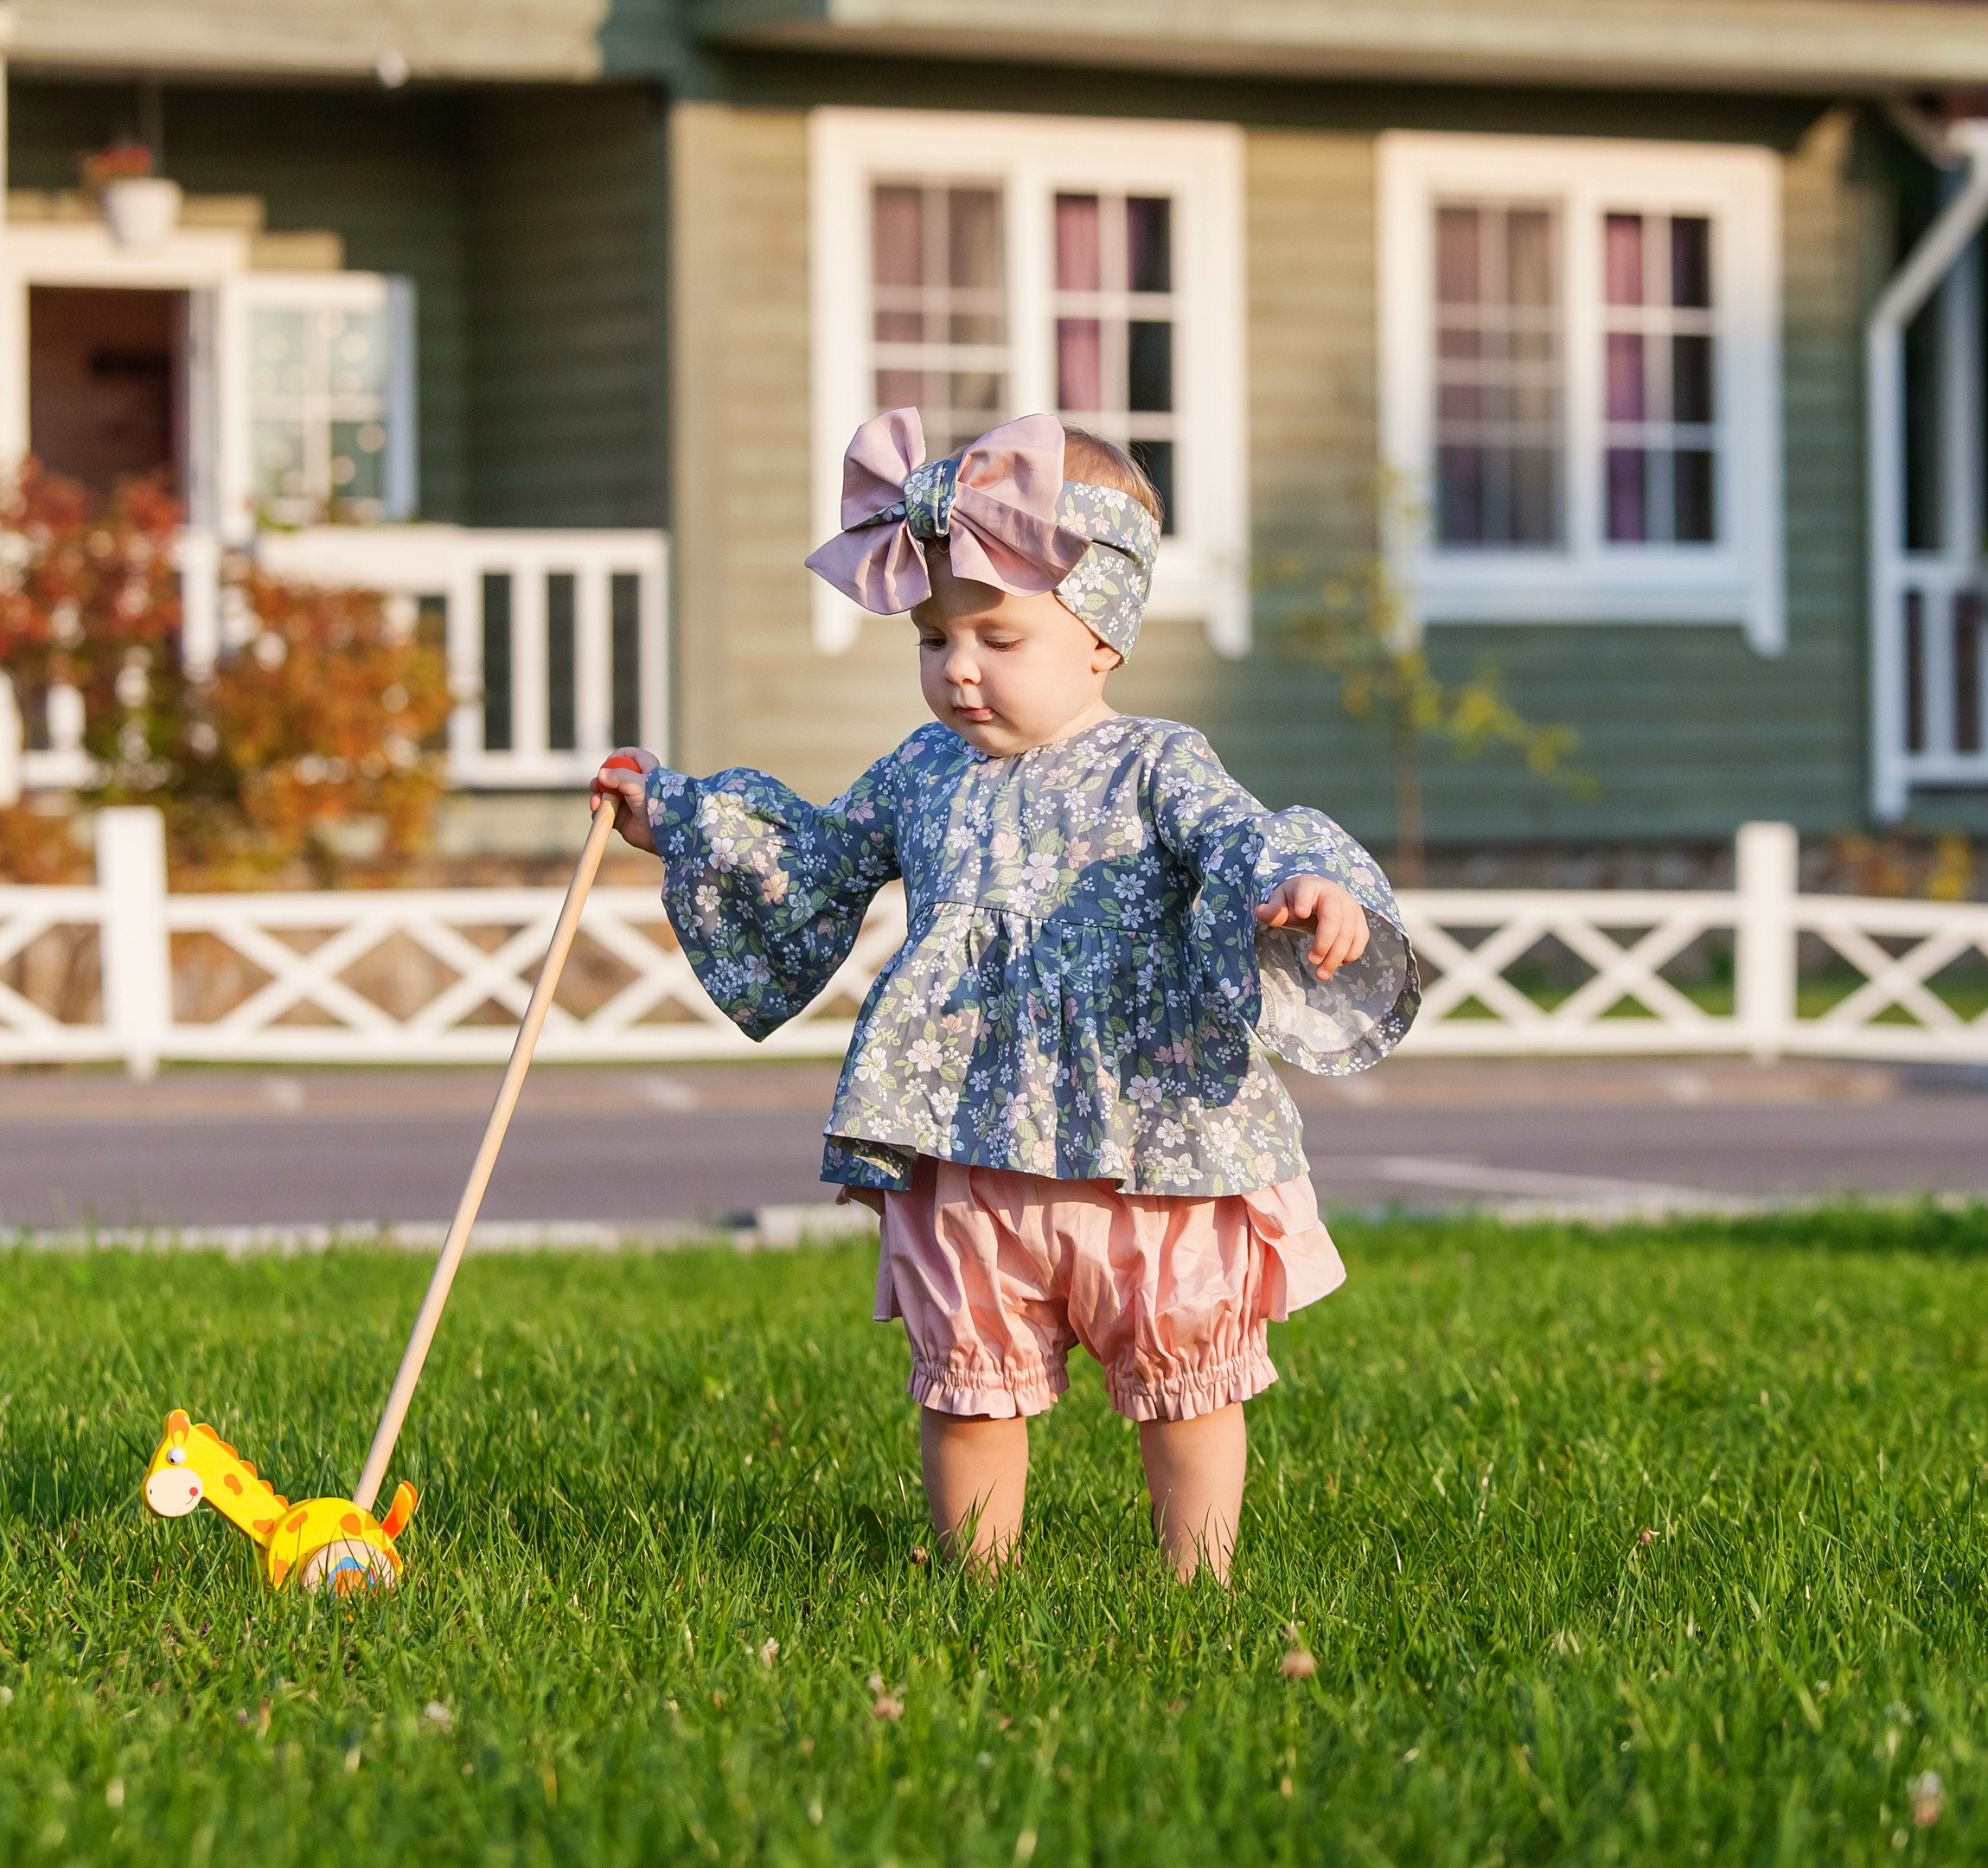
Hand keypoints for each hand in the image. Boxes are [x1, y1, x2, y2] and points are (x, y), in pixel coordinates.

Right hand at [591, 747, 660, 854]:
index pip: (628, 756)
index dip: (616, 758)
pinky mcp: (621, 818)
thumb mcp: (638, 784)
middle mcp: (635, 785)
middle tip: (596, 786)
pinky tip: (598, 813)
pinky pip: (604, 812)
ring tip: (596, 803)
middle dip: (600, 781)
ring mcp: (627, 802)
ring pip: (605, 794)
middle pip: (611, 776)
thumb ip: (619, 776)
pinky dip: (598, 812)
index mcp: (645, 770)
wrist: (663, 833)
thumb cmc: (657, 803)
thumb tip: (601, 776)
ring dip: (597, 797)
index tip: (609, 765)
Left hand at [1255, 876, 1369, 979]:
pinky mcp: (1360, 921)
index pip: (1307, 891)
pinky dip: (1349, 955)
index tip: (1301, 913)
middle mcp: (1334, 895)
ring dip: (1336, 956)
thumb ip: (1273, 911)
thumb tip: (1261, 912)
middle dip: (1324, 942)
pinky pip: (1360, 940)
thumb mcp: (1282, 903)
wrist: (1320, 898)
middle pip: (1333, 918)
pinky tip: (1335, 964)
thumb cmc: (1297, 902)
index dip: (1304, 901)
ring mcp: (1351, 907)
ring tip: (1321, 974)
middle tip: (1311, 960)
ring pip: (1349, 933)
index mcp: (1310, 886)